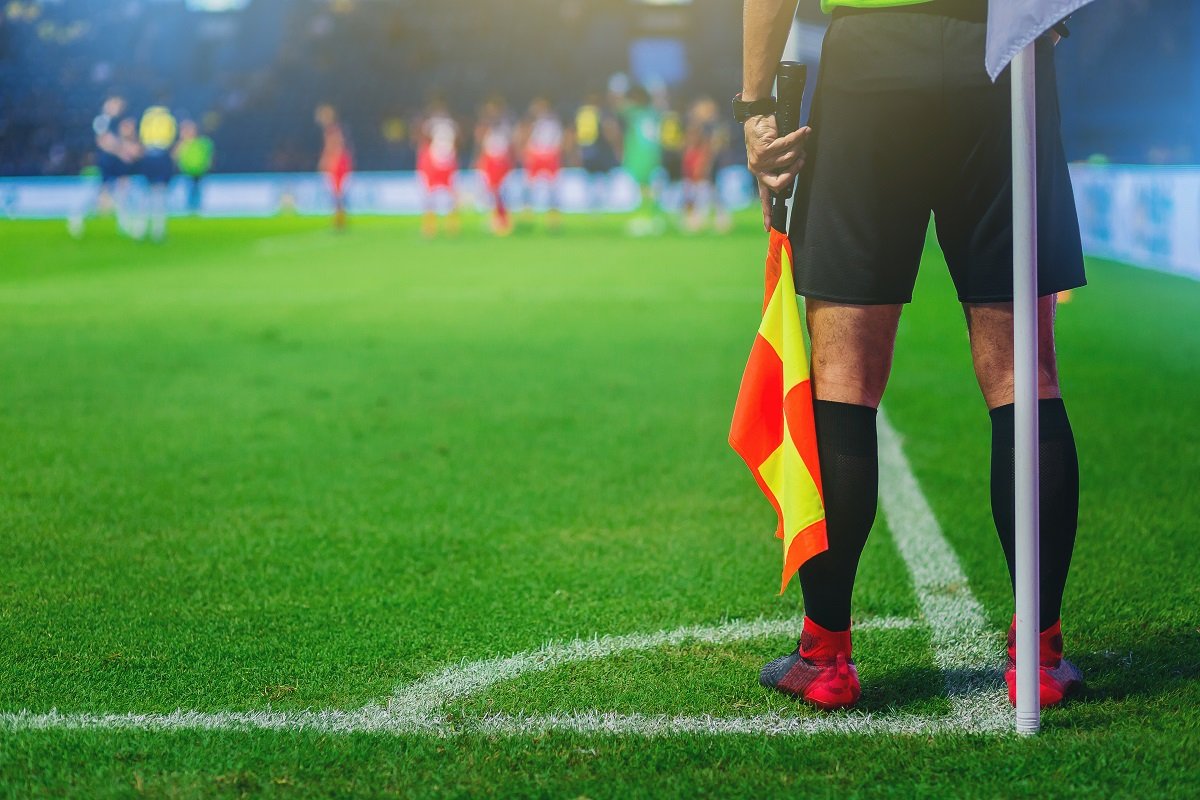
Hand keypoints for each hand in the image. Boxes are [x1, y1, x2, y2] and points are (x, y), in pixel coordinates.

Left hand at [744, 115, 810, 230]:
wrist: (756, 116)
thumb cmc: (766, 133)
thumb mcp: (772, 152)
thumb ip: (780, 163)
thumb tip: (797, 165)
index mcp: (759, 174)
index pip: (763, 197)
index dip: (767, 213)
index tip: (769, 228)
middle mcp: (757, 170)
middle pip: (778, 184)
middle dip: (793, 173)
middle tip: (802, 160)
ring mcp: (758, 161)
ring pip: (787, 161)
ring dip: (798, 149)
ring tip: (801, 139)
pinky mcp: (763, 149)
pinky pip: (786, 146)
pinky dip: (797, 137)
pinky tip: (804, 131)